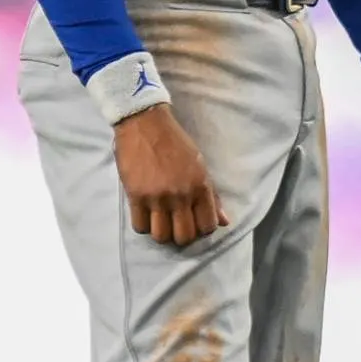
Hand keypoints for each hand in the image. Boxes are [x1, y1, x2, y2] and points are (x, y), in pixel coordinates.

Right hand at [112, 105, 226, 246]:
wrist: (145, 124)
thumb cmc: (175, 142)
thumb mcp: (200, 165)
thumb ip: (212, 196)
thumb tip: (224, 221)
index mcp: (200, 186)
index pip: (207, 226)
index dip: (203, 230)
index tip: (196, 223)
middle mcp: (180, 195)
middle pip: (184, 237)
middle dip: (182, 236)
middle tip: (177, 225)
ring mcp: (157, 197)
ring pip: (161, 236)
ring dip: (162, 233)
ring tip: (161, 222)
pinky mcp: (135, 196)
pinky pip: (140, 227)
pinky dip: (144, 225)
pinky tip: (147, 215)